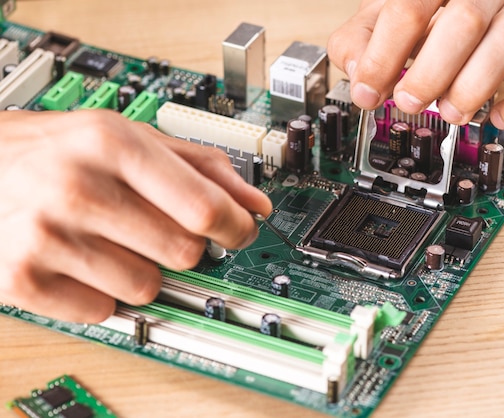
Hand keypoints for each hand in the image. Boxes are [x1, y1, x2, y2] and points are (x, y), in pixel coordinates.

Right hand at [0, 110, 271, 322]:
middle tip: (154, 227)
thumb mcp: (124, 136)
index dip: (237, 227)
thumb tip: (255, 202)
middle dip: (182, 245)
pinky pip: (104, 311)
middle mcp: (79, 188)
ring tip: (107, 240)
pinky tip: (79, 263)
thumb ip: (198, 165)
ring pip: (148, 287)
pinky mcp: (22, 280)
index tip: (241, 231)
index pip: (205, 207)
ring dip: (140, 271)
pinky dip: (101, 295)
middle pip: (185, 252)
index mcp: (111, 144)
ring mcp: (47, 237)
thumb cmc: (50, 151)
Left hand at [328, 0, 503, 128]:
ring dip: (471, 90)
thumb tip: (357, 74)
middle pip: (464, 21)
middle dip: (429, 74)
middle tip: (409, 102)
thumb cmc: (441, 7)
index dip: (383, 56)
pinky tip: (498, 117)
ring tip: (450, 112)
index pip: (409, 7)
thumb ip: (363, 39)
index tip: (368, 91)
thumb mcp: (391, 13)